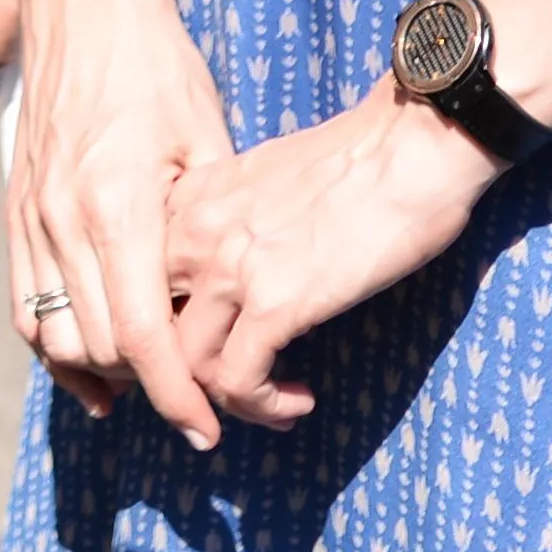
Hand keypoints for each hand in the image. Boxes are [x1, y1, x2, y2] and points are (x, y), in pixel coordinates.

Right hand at [5, 0, 242, 438]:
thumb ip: (206, 227)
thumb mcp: (206, 142)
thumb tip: (227, 298)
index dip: (177, 395)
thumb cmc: (158, 66)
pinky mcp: (15, 208)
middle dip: (150, 389)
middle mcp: (62, 220)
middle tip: (200, 401)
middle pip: (98, 347)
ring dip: (99, 374)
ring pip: (52, 335)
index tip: (209, 430)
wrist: (85, 4)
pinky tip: (90, 366)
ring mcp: (30, 216)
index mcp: (117, 207)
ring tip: (149, 389)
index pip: (142, 336)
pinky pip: (24, 303)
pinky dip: (52, 346)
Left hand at [156, 90, 495, 426]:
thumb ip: (232, 224)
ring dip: (233, 401)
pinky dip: (263, 405)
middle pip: (152, 328)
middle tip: (235, 387)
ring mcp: (229, 267)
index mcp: (189, 199)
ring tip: (277, 401)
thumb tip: (239, 283)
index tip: (208, 350)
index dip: (167, 329)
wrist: (411, 145)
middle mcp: (193, 231)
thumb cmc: (358, 162)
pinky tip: (298, 400)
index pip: (140, 280)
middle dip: (186, 373)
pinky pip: (237, 381)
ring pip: (189, 366)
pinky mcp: (274, 303)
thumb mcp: (264, 180)